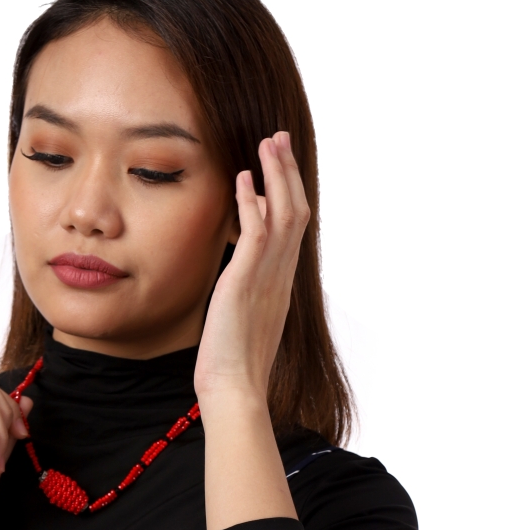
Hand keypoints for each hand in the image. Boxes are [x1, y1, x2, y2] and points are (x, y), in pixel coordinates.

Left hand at [195, 131, 310, 403]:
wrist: (234, 390)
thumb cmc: (234, 363)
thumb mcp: (246, 319)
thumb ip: (248, 292)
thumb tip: (239, 277)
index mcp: (281, 283)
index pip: (293, 228)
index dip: (289, 193)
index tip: (279, 167)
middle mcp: (280, 276)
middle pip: (296, 211)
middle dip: (288, 172)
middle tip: (280, 139)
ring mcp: (267, 278)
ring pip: (283, 214)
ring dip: (276, 175)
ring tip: (268, 144)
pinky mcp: (244, 282)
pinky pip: (256, 233)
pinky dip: (252, 203)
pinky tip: (242, 180)